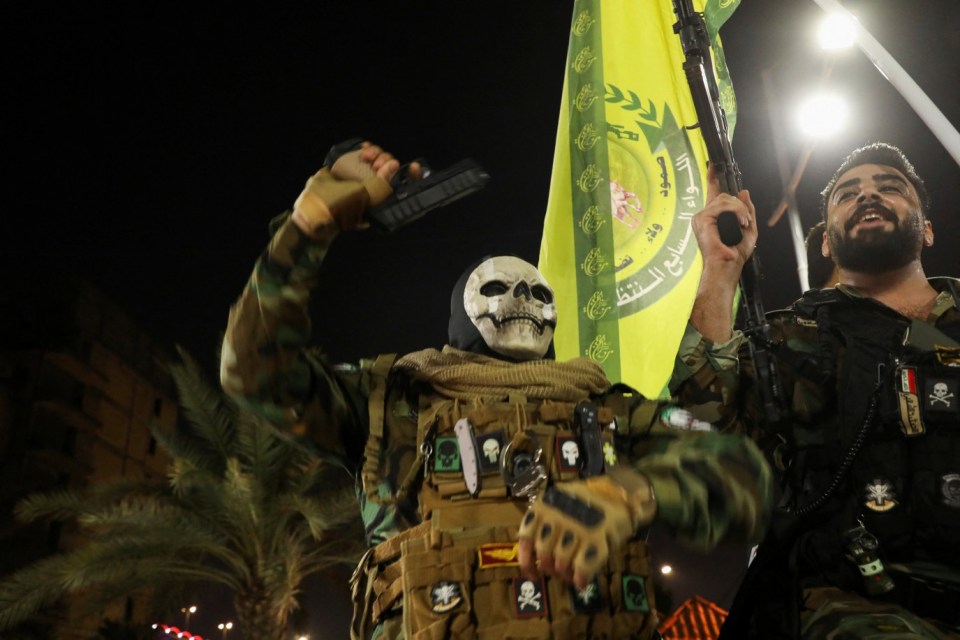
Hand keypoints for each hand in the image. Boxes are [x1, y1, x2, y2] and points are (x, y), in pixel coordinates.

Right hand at [292, 141, 421, 237]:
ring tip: (366, 155)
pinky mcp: (353, 171)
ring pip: (379, 161)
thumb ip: (381, 182)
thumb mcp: (363, 197)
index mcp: (383, 203)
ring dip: (376, 154)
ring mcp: (364, 181)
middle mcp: (375, 192)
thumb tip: (395, 165)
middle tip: (377, 163)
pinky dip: (367, 150)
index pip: (405, 190)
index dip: (412, 178)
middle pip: (392, 171)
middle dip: (387, 161)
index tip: (413, 166)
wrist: (311, 208)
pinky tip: (364, 147)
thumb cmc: (338, 209)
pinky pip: (365, 158)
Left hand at [517, 471, 655, 589]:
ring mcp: (576, 525)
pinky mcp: (597, 536)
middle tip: (556, 572)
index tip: (533, 574)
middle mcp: (557, 515)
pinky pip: (583, 565)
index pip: (526, 537)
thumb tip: (535, 560)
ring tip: (569, 576)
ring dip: (564, 574)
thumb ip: (544, 526)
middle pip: (544, 552)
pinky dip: (581, 577)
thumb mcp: (558, 505)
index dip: (527, 561)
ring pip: (562, 560)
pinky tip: (581, 582)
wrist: (617, 491)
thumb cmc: (583, 502)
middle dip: (549, 568)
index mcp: (544, 506)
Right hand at [691, 164, 757, 271]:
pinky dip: (736, 212)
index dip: (712, 178)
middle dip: (739, 205)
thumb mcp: (748, 229)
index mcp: (713, 217)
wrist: (726, 265)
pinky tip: (740, 222)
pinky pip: (722, 205)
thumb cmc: (733, 254)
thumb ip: (747, 210)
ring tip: (744, 223)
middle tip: (745, 221)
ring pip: (724, 198)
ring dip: (740, 210)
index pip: (711, 192)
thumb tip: (743, 191)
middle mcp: (704, 215)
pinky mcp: (702, 218)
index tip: (713, 165)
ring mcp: (701, 216)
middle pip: (723, 195)